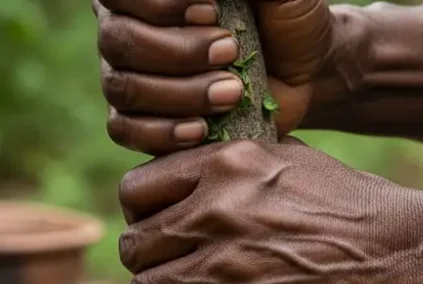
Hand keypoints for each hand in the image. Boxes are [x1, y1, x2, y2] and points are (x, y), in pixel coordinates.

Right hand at [94, 0, 332, 154]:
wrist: (304, 72)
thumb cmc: (285, 19)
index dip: (157, 5)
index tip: (212, 11)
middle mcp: (126, 29)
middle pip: (118, 41)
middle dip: (179, 52)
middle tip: (230, 53)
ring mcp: (129, 77)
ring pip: (124, 88)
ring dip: (180, 94)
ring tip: (231, 93)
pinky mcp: (142, 121)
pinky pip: (126, 131)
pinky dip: (163, 133)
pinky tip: (202, 129)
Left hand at [118, 138, 422, 283]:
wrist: (403, 255)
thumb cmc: (354, 204)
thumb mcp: (291, 158)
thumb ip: (233, 162)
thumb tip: (192, 173)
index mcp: (225, 165)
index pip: (135, 191)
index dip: (140, 213)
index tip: (156, 226)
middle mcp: (216, 213)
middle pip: (135, 244)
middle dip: (146, 259)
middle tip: (164, 268)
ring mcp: (226, 267)